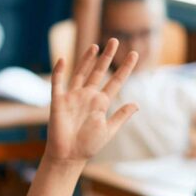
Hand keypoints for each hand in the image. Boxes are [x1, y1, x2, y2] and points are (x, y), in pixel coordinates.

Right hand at [45, 40, 137, 165]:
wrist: (69, 155)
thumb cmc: (88, 145)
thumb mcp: (109, 130)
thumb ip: (121, 116)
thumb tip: (137, 104)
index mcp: (101, 102)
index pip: (115, 81)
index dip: (125, 68)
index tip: (134, 54)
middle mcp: (87, 96)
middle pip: (98, 72)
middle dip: (107, 57)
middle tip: (115, 40)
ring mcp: (73, 96)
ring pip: (80, 72)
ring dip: (87, 59)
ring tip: (96, 46)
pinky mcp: (58, 101)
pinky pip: (58, 82)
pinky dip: (59, 71)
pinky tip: (63, 60)